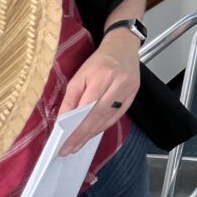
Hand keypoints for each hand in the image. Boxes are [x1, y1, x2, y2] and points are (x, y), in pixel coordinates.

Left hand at [58, 35, 140, 155]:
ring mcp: (129, 89)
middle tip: (70, 149)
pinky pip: (118, 115)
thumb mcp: (79, 75)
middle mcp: (118, 83)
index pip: (87, 108)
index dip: (75, 129)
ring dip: (93, 133)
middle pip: (98, 115)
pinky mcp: (134, 93)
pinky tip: (94, 133)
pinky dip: (104, 125)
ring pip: (109, 117)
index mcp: (102, 76)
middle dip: (82, 135)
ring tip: (79, 144)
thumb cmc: (99, 61)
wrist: (123, 47)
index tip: (64, 144)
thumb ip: (71, 98)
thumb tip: (62, 121)